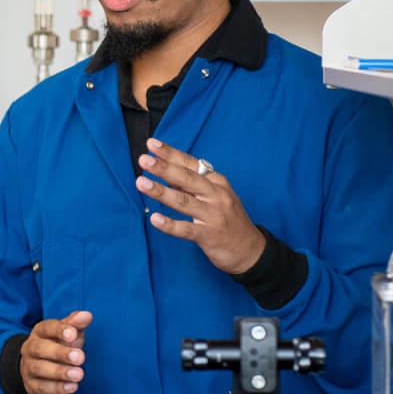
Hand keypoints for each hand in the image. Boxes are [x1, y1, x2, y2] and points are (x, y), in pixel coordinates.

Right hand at [19, 310, 92, 393]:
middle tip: (80, 357)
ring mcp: (28, 367)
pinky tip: (72, 387)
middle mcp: (30, 348)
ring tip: (78, 374)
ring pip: (40, 368)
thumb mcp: (66, 334)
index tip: (73, 334)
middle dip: (60, 352)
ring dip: (60, 372)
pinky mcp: (32, 385)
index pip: (47, 327)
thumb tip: (87, 315)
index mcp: (40, 332)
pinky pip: (42, 387)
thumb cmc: (56, 346)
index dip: (59, 330)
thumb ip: (76, 324)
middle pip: (40, 348)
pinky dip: (58, 388)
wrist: (34, 369)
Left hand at [135, 138, 265, 274]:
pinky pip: (187, 229)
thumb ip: (193, 183)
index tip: (151, 144)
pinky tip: (154, 219)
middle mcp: (216, 195)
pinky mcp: (209, 236)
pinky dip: (170, 225)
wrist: (251, 249)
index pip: (190, 164)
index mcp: (217, 182)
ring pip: (183, 201)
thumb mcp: (216, 195)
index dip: (171, 154)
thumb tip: (165, 169)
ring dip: (161, 191)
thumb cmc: (228, 218)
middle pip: (187, 178)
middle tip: (144, 160)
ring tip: (141, 183)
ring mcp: (214, 215)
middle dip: (164, 168)